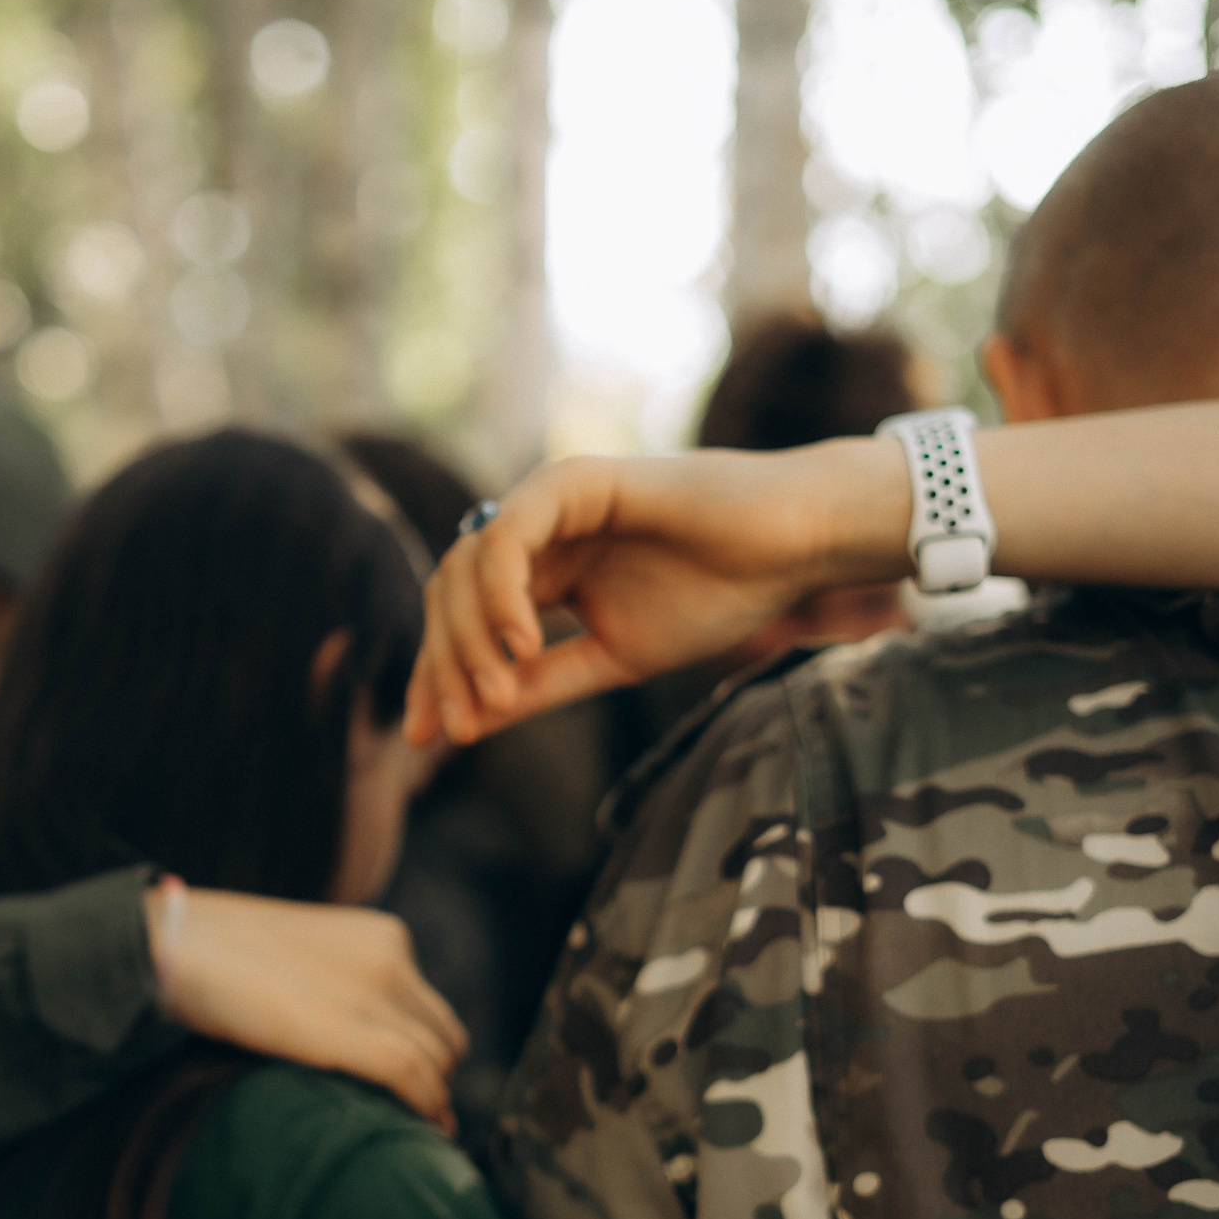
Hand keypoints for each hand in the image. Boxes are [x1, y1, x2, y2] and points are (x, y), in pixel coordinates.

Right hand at [149, 888, 468, 1129]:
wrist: (175, 944)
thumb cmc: (219, 955)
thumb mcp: (302, 957)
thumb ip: (339, 986)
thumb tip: (351, 1038)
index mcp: (384, 937)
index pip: (429, 1008)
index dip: (428, 1054)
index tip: (419, 1088)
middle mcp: (393, 960)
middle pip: (444, 1037)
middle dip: (435, 1079)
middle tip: (413, 1116)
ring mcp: (374, 994)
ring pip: (437, 1061)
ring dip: (431, 1100)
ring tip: (413, 1131)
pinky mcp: (349, 1029)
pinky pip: (413, 1076)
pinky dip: (422, 1107)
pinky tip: (412, 1128)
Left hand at [405, 442, 909, 745]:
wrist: (792, 549)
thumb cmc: (720, 595)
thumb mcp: (614, 658)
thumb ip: (543, 684)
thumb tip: (470, 723)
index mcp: (542, 570)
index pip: (461, 620)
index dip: (437, 676)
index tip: (426, 737)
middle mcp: (535, 532)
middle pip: (449, 594)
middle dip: (441, 664)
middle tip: (456, 728)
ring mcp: (549, 502)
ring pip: (466, 566)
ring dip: (468, 638)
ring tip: (495, 697)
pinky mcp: (574, 481)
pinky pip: (507, 536)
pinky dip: (501, 594)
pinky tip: (522, 645)